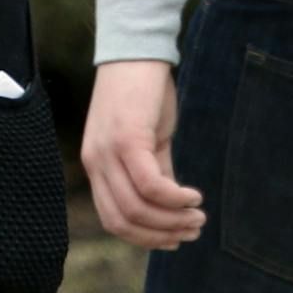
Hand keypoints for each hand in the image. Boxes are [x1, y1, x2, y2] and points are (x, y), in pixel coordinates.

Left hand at [80, 58, 206, 249]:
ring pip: (137, 208)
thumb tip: (170, 210)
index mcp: (96, 165)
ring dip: (172, 220)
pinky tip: (193, 196)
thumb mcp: (147, 142)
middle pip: (123, 221)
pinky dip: (174, 199)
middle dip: (161, 235)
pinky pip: (151, 185)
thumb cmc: (143, 95)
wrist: (137, 51)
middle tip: (193, 230)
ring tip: (198, 216)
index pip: (112, 219)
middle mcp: (95, 162)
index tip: (174, 241)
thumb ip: (154, 174)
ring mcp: (107, 151)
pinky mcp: (126, 138)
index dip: (144, 238)